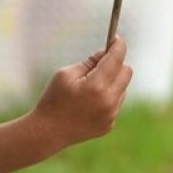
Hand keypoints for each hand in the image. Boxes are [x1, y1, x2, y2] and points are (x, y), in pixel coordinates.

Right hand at [30, 36, 132, 151]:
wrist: (46, 133)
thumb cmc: (53, 100)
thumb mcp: (65, 74)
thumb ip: (89, 62)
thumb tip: (106, 52)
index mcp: (97, 85)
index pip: (117, 58)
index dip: (118, 46)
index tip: (116, 39)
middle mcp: (108, 101)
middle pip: (127, 71)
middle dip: (117, 63)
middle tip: (101, 62)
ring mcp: (111, 114)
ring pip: (122, 88)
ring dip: (112, 82)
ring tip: (90, 88)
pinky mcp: (109, 124)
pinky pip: (116, 103)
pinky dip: (108, 98)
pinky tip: (89, 103)